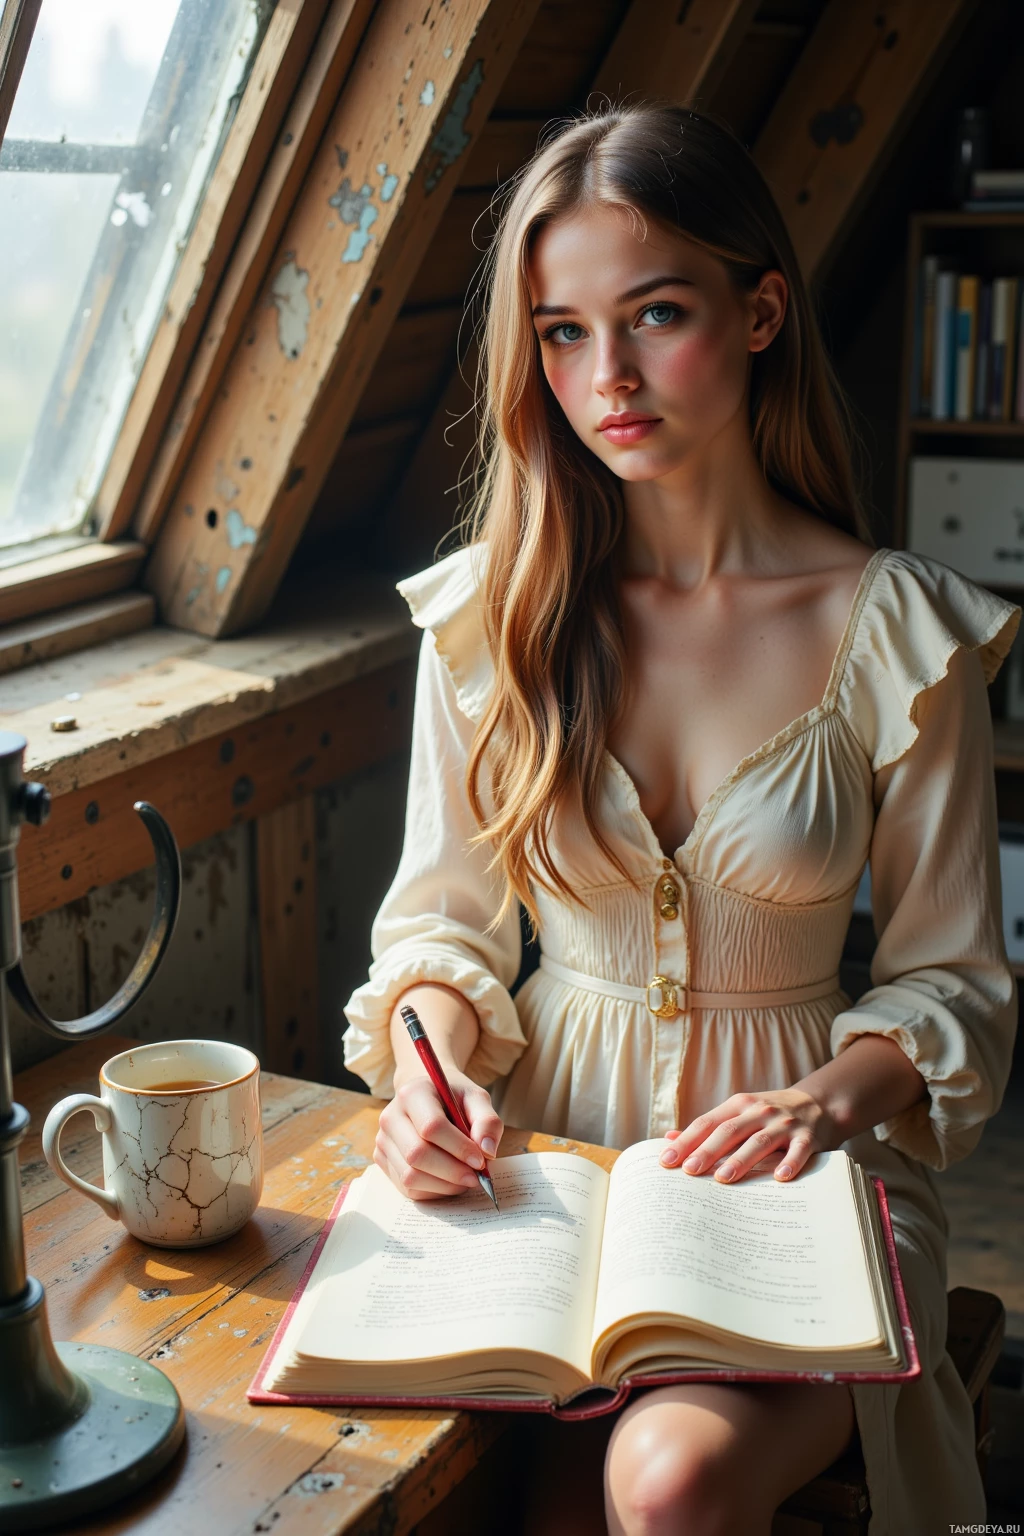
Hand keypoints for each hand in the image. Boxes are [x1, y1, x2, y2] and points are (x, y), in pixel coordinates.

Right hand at [375, 1068, 503, 1200]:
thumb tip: (487, 1150)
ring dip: (444, 1185)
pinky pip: (407, 1188)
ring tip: (465, 1179)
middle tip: (476, 1177)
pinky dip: (433, 1191)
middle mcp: (391, 1117)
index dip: (458, 1148)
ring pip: (410, 1176)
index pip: (431, 1126)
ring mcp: (383, 1140)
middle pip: (417, 1155)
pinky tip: (449, 1181)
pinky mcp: (382, 1160)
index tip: (480, 1161)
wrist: (428, 1097)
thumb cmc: (454, 1098)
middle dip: (452, 1172)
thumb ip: (487, 1121)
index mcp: (413, 1093)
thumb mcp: (476, 1099)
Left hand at [659, 1087, 835, 1182]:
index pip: (707, 1122)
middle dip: (707, 1151)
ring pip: (759, 1141)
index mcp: (739, 1105)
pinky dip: (790, 1163)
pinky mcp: (808, 1137)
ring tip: (723, 1179)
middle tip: (689, 1171)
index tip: (666, 1161)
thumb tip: (669, 1138)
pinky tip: (780, 1178)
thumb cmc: (769, 1114)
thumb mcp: (739, 1112)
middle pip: (729, 1131)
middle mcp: (759, 1111)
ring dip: (740, 1160)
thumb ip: (708, 1127)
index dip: (686, 1141)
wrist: (819, 1103)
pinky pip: (798, 1151)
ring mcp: (784, 1124)